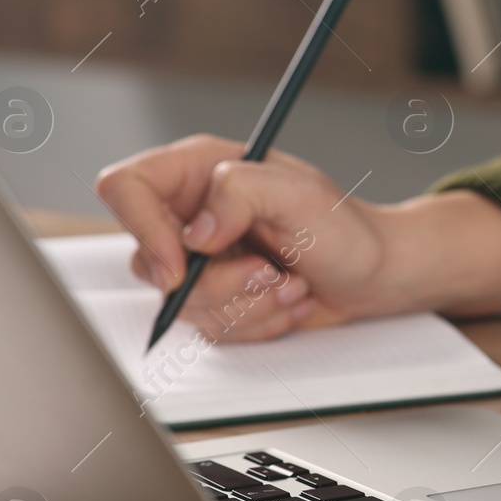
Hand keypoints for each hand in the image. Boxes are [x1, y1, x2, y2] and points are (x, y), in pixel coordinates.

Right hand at [94, 135, 500, 339]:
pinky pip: (211, 330)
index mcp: (198, 170)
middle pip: (152, 264)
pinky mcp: (217, 299)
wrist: (375, 272)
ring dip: (248, 305)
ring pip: (183, 306)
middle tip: (271, 272)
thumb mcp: (298, 194)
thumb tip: (194, 231)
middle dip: (219, 284)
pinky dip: (257, 323)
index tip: (182, 268)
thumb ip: (239, 193)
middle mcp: (191, 215)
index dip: (142, 231)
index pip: (126, 189)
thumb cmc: (345, 226)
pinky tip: (289, 300)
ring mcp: (200, 262)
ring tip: (292, 283)